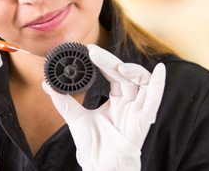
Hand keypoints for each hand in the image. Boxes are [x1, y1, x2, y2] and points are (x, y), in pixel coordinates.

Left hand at [43, 44, 165, 170]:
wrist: (99, 168)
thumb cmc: (94, 147)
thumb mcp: (75, 118)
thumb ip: (64, 101)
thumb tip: (48, 85)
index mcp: (116, 101)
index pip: (113, 75)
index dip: (104, 62)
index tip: (90, 50)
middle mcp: (129, 103)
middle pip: (125, 75)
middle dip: (111, 62)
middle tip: (94, 53)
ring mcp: (137, 111)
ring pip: (142, 83)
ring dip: (133, 70)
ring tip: (119, 66)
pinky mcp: (143, 121)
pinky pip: (155, 101)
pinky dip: (159, 85)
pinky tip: (160, 70)